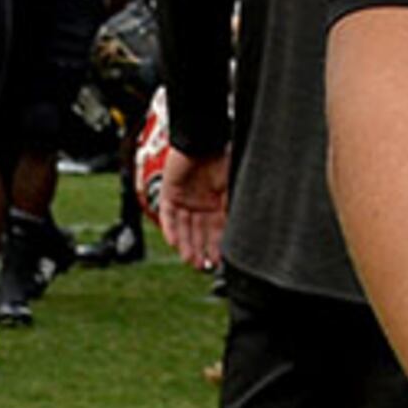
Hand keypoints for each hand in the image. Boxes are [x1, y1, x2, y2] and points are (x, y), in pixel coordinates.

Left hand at [156, 145, 228, 271]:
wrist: (202, 141)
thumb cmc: (221, 160)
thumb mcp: (232, 189)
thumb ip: (232, 209)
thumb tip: (239, 232)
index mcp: (217, 203)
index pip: (216, 230)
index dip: (217, 246)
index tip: (218, 262)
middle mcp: (200, 203)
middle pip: (198, 232)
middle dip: (200, 250)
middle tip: (202, 266)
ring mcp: (184, 199)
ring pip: (183, 228)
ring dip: (185, 245)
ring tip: (189, 260)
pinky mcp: (169, 193)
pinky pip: (168, 215)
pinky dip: (170, 229)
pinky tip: (173, 242)